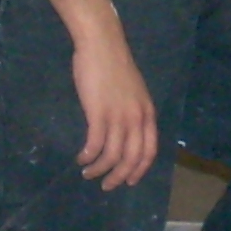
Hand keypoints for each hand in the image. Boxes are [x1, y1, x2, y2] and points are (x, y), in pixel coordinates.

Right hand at [72, 33, 158, 189]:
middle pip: (131, 159)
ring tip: (88, 173)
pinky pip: (95, 145)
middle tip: (106, 186)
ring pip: (112, 156)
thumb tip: (125, 133)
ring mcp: (118, 116)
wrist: (102, 44)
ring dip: (99, 170)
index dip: (139, 170)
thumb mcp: (134, 92)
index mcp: (148, 113)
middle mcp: (137, 119)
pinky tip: (81, 158)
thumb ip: (133, 112)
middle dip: (119, 177)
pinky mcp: (98, 113)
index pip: (149, 151)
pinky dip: (88, 157)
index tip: (128, 181)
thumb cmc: (114, 65)